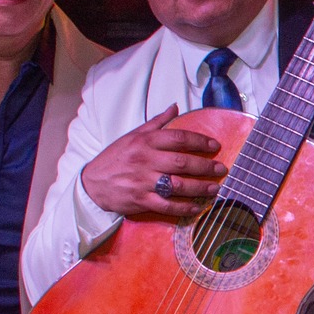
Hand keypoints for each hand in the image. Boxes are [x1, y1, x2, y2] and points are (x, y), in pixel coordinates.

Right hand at [80, 106, 225, 217]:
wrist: (92, 184)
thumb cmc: (115, 158)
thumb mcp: (132, 136)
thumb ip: (156, 123)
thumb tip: (175, 106)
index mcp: (145, 142)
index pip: (178, 138)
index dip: (199, 141)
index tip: (215, 145)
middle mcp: (145, 160)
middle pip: (182, 162)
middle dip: (205, 166)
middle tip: (221, 168)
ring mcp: (143, 182)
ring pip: (178, 185)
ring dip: (200, 187)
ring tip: (215, 188)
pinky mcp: (141, 200)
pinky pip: (167, 205)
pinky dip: (185, 207)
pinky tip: (198, 207)